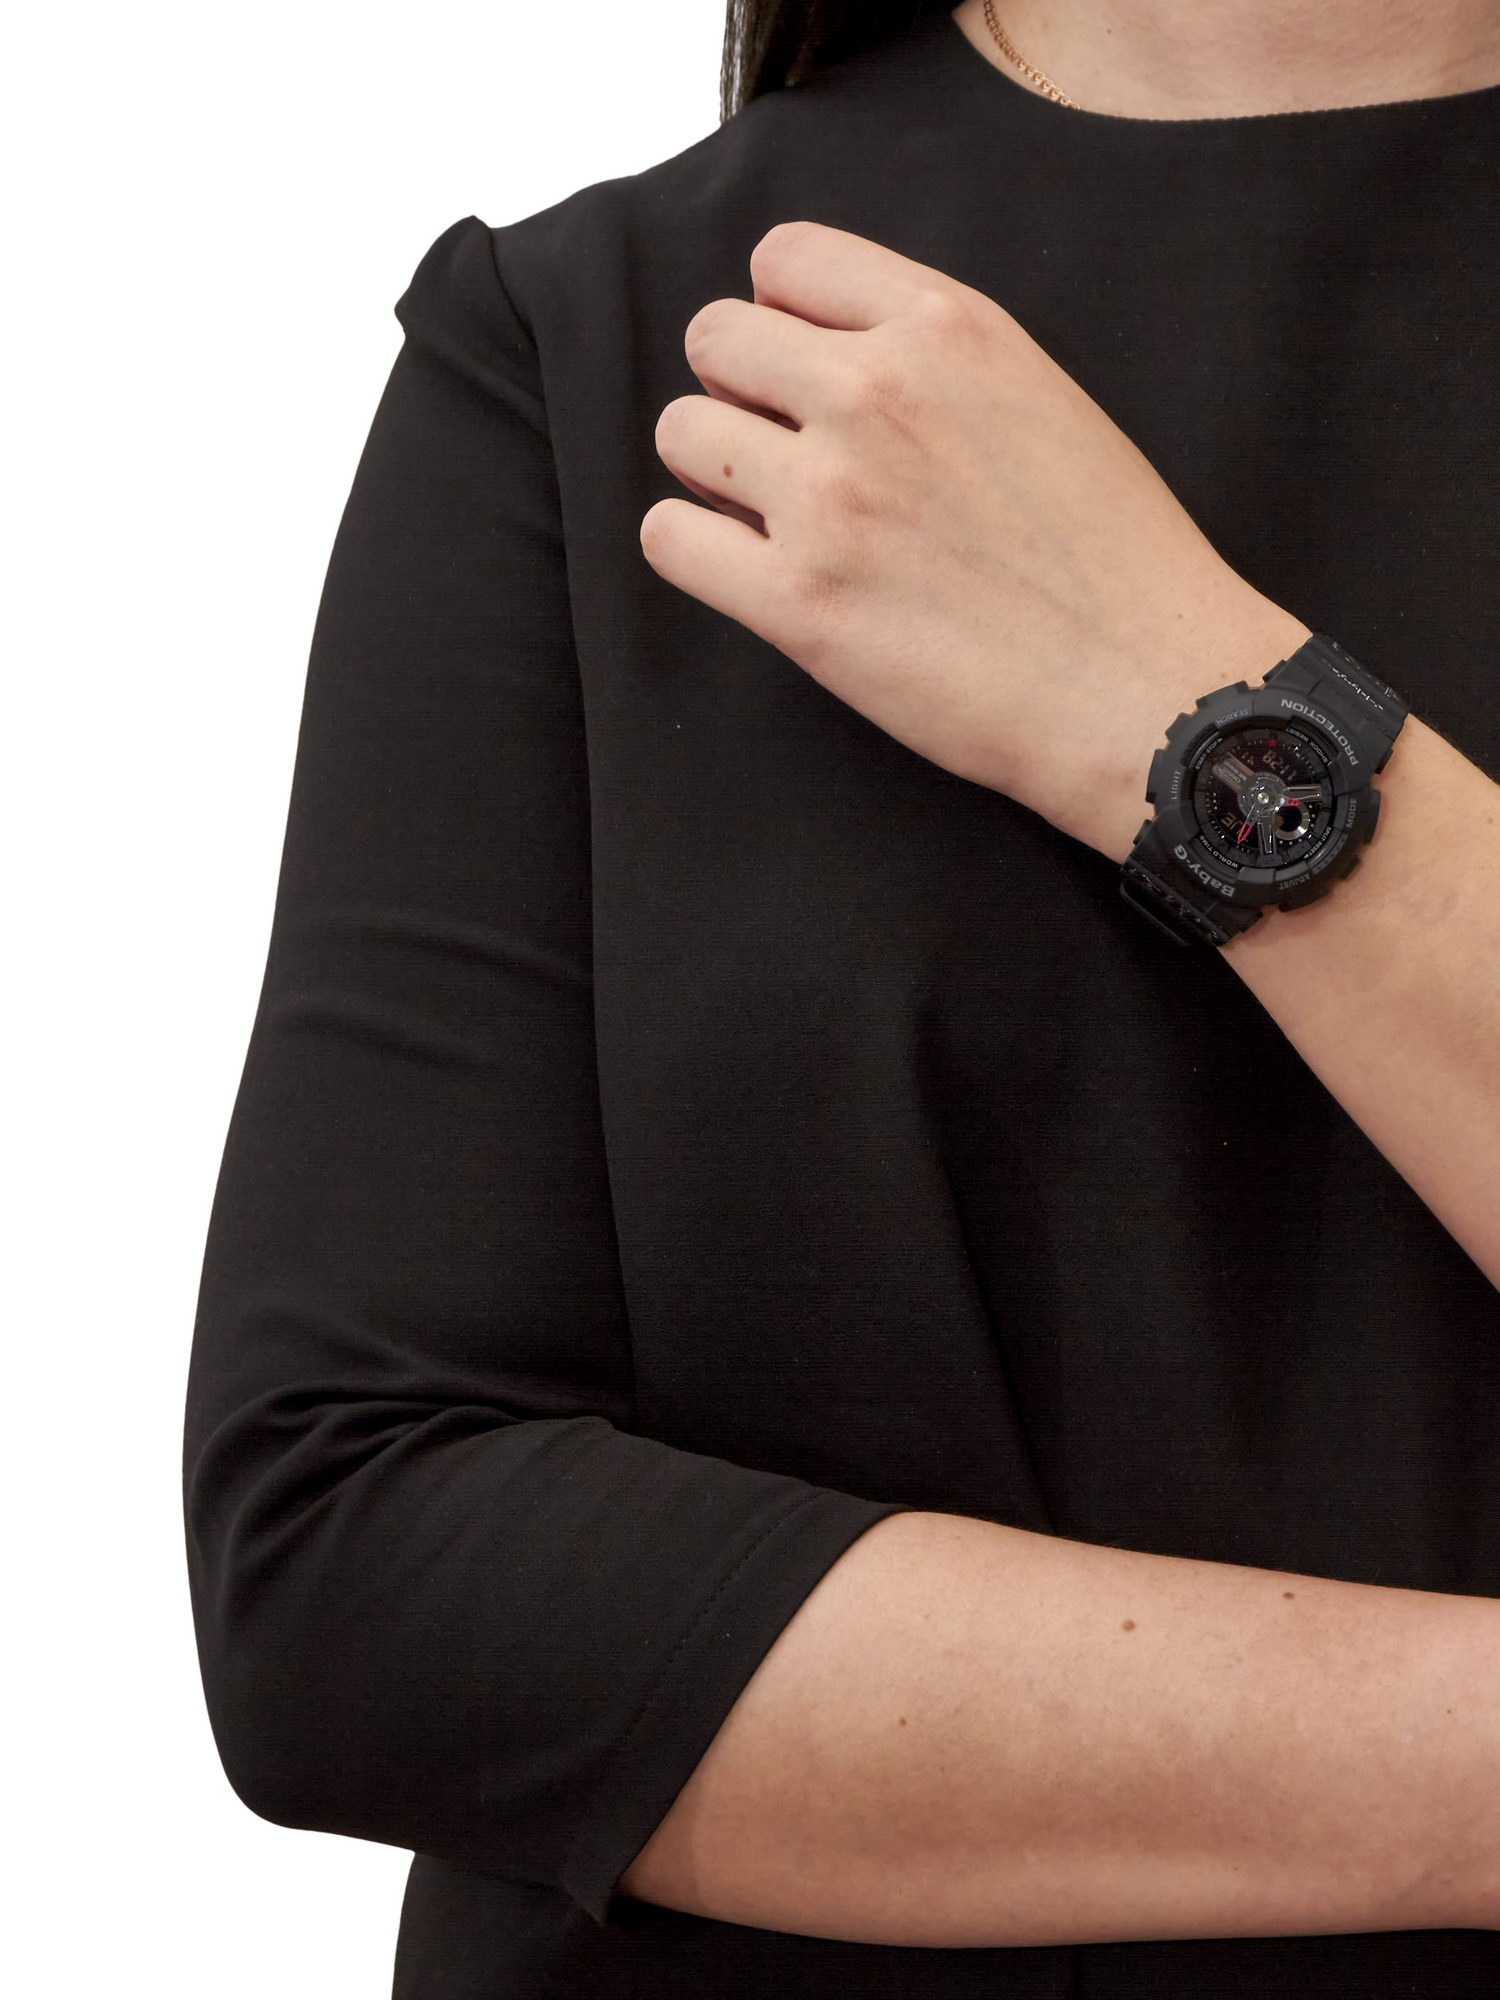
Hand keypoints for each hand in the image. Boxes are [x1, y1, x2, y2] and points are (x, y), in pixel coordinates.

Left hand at [641, 220, 1308, 860]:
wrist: (1148, 685)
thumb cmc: (1113, 558)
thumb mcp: (1040, 396)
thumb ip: (934, 357)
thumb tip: (819, 358)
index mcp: (944, 327)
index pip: (783, 258)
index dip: (779, 317)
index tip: (804, 372)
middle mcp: (873, 392)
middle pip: (714, 340)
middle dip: (736, 392)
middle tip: (784, 456)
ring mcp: (827, 497)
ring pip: (680, 433)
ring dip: (710, 473)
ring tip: (772, 519)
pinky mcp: (797, 602)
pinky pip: (667, 539)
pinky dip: (692, 551)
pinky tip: (747, 572)